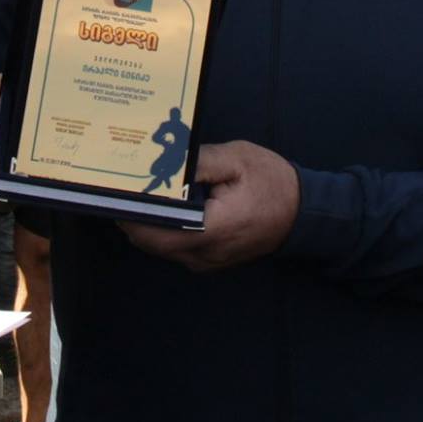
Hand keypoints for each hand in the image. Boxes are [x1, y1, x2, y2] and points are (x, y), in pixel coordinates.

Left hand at [120, 140, 298, 271]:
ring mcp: (206, 262)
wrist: (304, 213)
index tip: (117, 189)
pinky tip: (164, 206)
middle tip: (124, 186)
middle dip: (133, 216)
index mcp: (211, 229)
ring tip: (141, 192)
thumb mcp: (236, 159)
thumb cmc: (272, 182)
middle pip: (150, 241)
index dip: (131, 212)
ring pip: (159, 247)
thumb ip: (197, 161)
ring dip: (147, 224)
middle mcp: (204, 254)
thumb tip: (162, 163)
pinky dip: (163, 230)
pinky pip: (174, 249)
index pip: (154, 230)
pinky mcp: (209, 261)